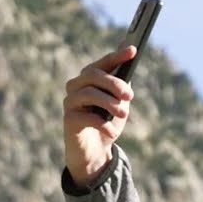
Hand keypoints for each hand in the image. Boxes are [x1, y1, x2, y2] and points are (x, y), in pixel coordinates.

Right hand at [62, 46, 136, 186]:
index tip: (133, 50)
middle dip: (114, 84)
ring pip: (89, 93)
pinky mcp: (68, 119)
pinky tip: (112, 132)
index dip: (117, 55)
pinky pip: (86, 116)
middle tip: (130, 96)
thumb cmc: (107, 122)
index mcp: (90, 78)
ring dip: (110, 103)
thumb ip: (122, 90)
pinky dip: (103, 124)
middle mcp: (77, 85)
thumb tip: (128, 77)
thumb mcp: (119, 104)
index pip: (103, 63)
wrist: (96, 151)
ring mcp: (71, 101)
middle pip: (94, 75)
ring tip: (124, 113)